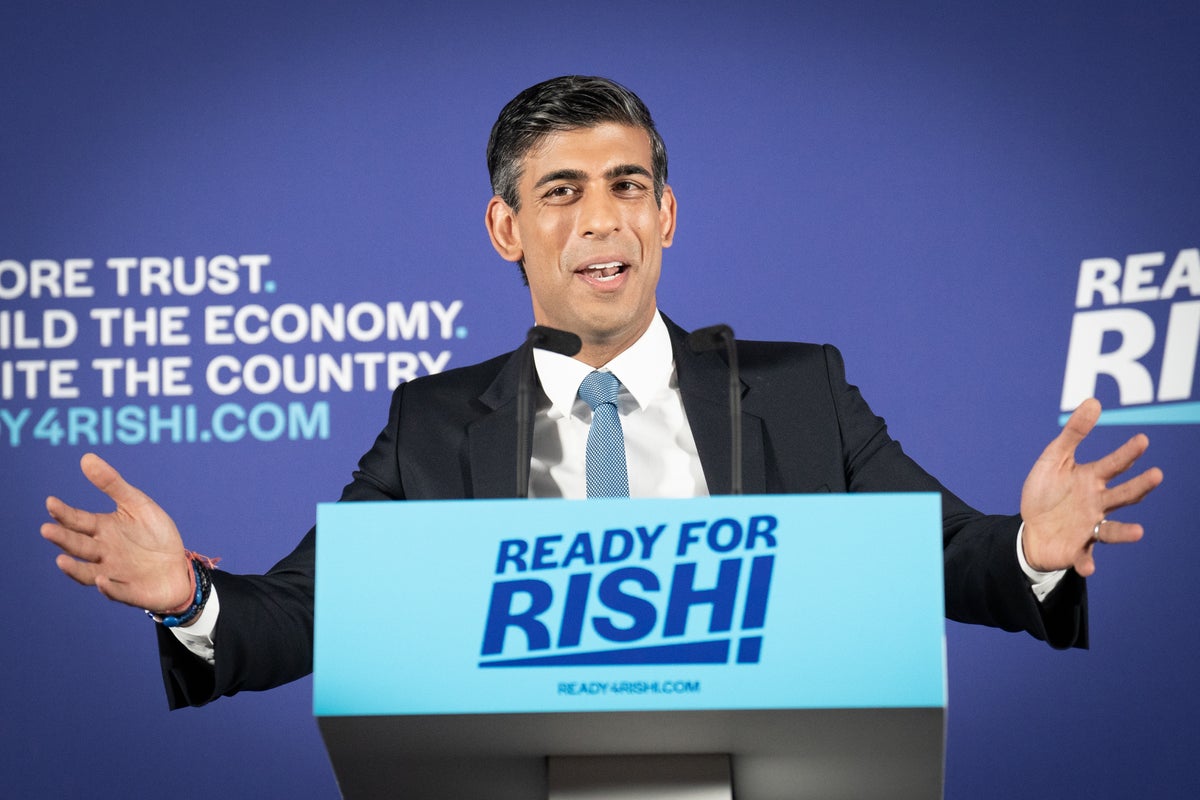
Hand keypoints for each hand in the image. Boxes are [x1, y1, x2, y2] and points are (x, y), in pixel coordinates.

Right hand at [41, 453, 191, 611]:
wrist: (179, 566)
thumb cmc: (155, 534)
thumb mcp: (138, 504)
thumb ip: (112, 484)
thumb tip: (86, 458)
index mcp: (103, 529)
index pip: (78, 520)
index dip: (64, 513)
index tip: (51, 502)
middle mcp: (103, 552)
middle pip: (79, 545)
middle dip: (63, 539)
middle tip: (47, 529)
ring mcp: (114, 573)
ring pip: (87, 572)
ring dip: (74, 568)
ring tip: (61, 560)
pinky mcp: (130, 592)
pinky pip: (117, 592)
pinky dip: (108, 588)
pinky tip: (101, 580)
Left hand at [1020, 399, 1162, 575]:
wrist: (1028, 528)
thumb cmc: (1045, 492)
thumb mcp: (1054, 458)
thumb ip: (1074, 433)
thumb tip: (1094, 401)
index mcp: (1092, 479)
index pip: (1114, 464)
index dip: (1128, 453)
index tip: (1142, 440)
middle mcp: (1097, 503)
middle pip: (1123, 495)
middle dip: (1140, 486)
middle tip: (1157, 475)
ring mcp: (1089, 527)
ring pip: (1111, 530)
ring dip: (1124, 532)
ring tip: (1138, 532)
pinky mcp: (1076, 549)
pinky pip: (1083, 557)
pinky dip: (1086, 563)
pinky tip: (1087, 567)